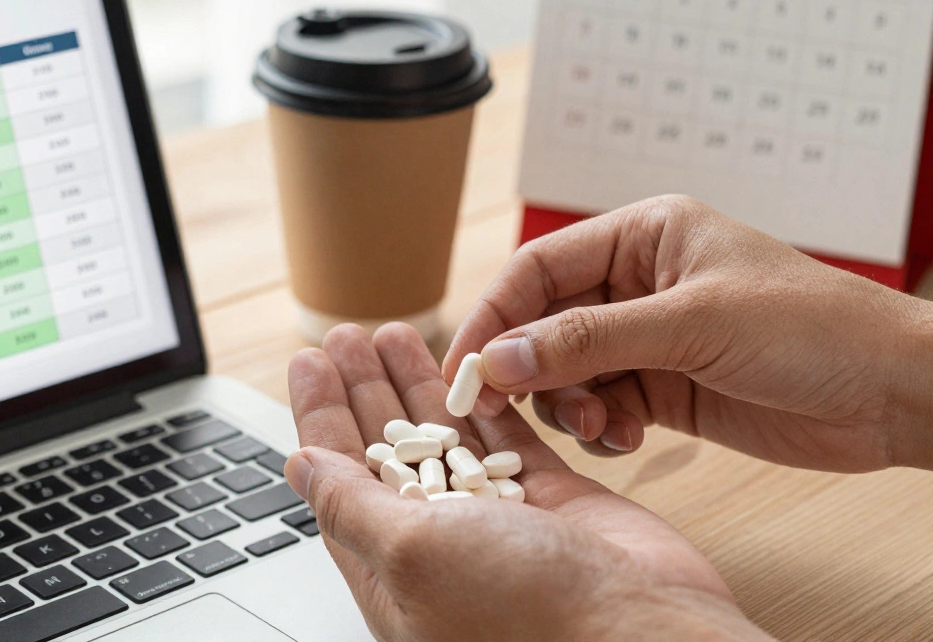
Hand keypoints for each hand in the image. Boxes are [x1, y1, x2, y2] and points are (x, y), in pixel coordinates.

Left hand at [285, 323, 772, 641]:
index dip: (322, 417)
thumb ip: (352, 506)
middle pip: (388, 452)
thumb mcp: (412, 555)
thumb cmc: (524, 617)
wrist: (644, 637)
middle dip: (367, 390)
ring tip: (394, 333)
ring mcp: (500, 524)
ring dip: (420, 384)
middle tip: (349, 335)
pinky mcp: (555, 503)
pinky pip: (509, 439)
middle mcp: (443, 549)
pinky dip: (486, 402)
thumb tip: (300, 467)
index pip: (340, 480)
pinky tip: (466, 362)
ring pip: (446, 439)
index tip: (309, 361)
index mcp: (393, 574)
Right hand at [445, 195, 932, 472]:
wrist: (893, 395)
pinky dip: (598, 427)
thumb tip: (500, 357)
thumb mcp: (691, 323)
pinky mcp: (665, 388)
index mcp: (643, 236)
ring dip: (566, 403)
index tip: (463, 366)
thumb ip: (588, 339)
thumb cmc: (814, 329)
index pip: (538, 270)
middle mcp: (637, 284)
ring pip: (566, 371)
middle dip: (526, 368)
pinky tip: (624, 437)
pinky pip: (600, 406)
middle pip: (543, 323)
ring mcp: (649, 339)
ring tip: (596, 424)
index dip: (493, 316)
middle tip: (503, 408)